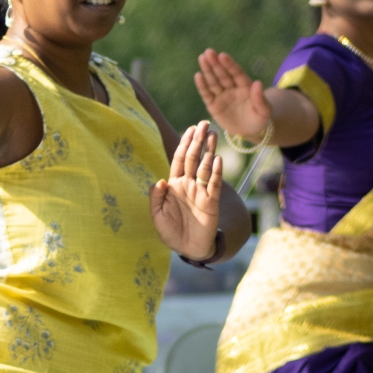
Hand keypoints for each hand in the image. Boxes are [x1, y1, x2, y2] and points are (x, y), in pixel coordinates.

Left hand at [151, 121, 223, 259]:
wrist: (188, 248)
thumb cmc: (171, 232)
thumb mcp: (157, 216)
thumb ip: (155, 198)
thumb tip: (159, 180)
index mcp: (175, 184)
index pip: (180, 159)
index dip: (184, 143)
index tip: (190, 128)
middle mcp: (189, 184)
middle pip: (194, 157)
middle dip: (198, 140)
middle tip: (204, 123)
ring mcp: (201, 191)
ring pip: (205, 167)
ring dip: (209, 151)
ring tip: (212, 135)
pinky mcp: (211, 202)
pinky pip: (213, 184)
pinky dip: (215, 172)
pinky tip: (217, 159)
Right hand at [194, 49, 271, 140]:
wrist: (249, 131)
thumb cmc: (259, 119)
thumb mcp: (264, 111)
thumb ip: (260, 98)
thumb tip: (257, 83)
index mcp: (245, 86)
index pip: (236, 73)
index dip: (229, 64)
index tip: (222, 55)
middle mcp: (232, 88)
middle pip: (223, 74)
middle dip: (216, 63)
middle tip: (208, 52)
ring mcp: (222, 96)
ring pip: (214, 81)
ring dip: (207, 70)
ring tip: (202, 58)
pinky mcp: (213, 105)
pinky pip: (207, 94)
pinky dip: (202, 86)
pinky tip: (198, 76)